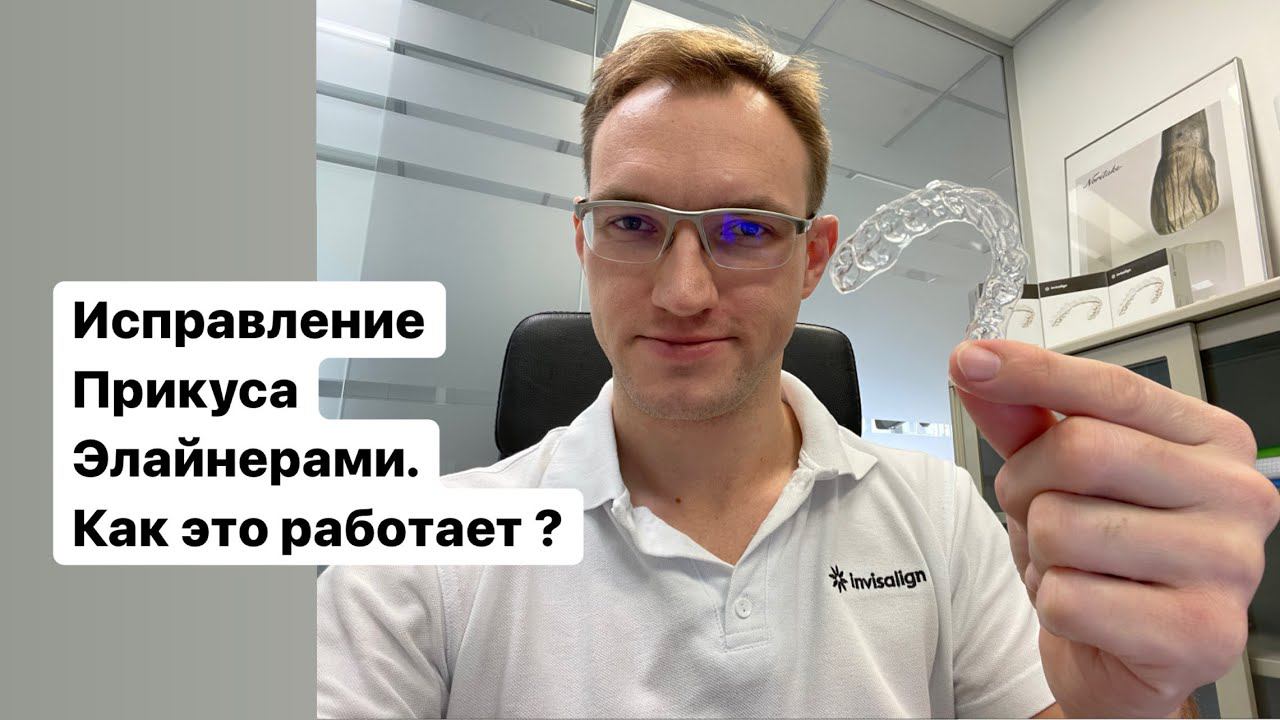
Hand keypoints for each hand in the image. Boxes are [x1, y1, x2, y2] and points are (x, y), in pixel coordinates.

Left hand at [949, 339, 1278, 717]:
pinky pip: (1067, 599)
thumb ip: (1023, 418)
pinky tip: (1090, 615)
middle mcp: (1239, 494)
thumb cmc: (1103, 560)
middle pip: (1078, 449)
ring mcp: (1229, 566)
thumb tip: (974, 364)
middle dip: (1026, 486)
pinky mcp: (1202, 635)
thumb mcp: (1058, 477)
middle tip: (1041, 516)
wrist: (1125, 664)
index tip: (968, 360)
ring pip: (1061, 526)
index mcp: (1215, 440)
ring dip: (1040, 554)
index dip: (1032, 372)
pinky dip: (1053, 608)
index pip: (1111, 388)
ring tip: (1075, 570)